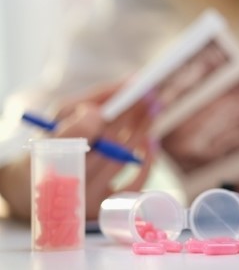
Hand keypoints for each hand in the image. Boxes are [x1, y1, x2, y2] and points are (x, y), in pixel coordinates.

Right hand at [0, 82, 155, 219]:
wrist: (33, 189)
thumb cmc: (52, 145)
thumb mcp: (60, 117)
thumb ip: (91, 100)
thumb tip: (128, 85)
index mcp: (51, 152)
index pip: (81, 133)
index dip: (107, 112)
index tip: (129, 92)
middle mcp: (68, 179)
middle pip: (110, 145)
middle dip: (133, 116)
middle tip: (150, 96)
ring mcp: (87, 197)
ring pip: (123, 160)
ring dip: (143, 132)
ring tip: (152, 111)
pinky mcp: (104, 208)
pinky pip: (135, 186)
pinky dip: (147, 161)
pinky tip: (151, 141)